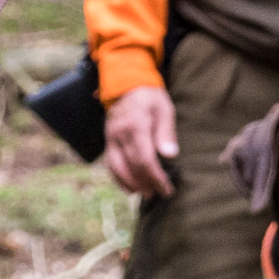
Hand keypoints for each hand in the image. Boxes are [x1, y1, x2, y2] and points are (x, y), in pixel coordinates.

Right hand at [102, 83, 176, 197]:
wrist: (126, 85)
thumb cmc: (150, 97)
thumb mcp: (164, 110)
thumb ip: (166, 133)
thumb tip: (170, 155)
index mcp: (136, 126)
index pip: (145, 159)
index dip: (156, 177)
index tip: (167, 188)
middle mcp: (120, 134)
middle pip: (131, 167)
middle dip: (146, 183)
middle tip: (158, 194)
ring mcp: (111, 138)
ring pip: (117, 168)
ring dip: (131, 184)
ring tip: (145, 194)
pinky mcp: (108, 141)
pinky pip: (110, 164)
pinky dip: (119, 179)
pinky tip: (130, 187)